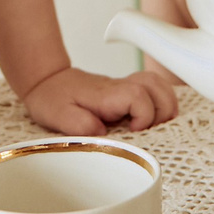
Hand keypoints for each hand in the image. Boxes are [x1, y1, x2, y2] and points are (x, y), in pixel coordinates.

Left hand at [21, 66, 177, 135]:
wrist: (48, 81)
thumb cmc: (52, 98)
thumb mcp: (57, 115)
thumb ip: (79, 124)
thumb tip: (101, 133)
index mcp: (106, 95)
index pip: (139, 96)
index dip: (144, 115)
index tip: (134, 130)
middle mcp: (120, 88)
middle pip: (157, 87)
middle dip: (164, 110)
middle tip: (151, 129)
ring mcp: (124, 88)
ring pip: (158, 85)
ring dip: (166, 104)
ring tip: (157, 125)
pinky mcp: (126, 92)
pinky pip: (152, 89)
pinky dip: (160, 102)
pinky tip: (152, 119)